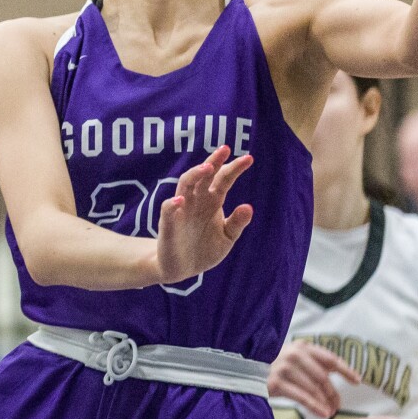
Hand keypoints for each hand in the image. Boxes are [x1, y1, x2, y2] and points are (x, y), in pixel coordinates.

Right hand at [152, 146, 254, 283]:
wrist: (182, 268)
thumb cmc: (205, 248)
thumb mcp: (227, 238)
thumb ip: (237, 223)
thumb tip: (249, 207)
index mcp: (212, 201)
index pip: (223, 179)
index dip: (234, 168)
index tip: (249, 158)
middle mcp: (196, 201)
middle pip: (203, 176)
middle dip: (213, 162)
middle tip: (224, 149)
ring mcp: (181, 211)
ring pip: (185, 186)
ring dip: (194, 175)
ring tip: (207, 168)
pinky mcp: (168, 225)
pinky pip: (168, 211)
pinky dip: (172, 205)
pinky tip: (180, 200)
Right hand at [268, 340, 361, 417]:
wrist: (243, 372)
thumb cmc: (272, 367)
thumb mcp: (293, 361)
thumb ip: (313, 363)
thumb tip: (335, 374)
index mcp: (301, 346)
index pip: (329, 358)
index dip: (345, 370)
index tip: (357, 381)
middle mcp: (293, 353)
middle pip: (323, 377)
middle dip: (333, 393)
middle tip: (337, 406)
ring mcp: (283, 367)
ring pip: (313, 388)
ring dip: (324, 402)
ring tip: (330, 413)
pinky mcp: (275, 382)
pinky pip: (302, 397)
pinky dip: (314, 406)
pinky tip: (323, 414)